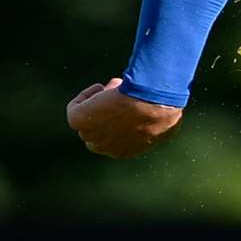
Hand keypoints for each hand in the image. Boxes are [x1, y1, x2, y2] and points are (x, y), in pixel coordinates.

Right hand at [68, 79, 182, 157]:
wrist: (150, 104)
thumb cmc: (162, 111)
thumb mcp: (166, 121)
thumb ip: (158, 123)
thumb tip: (162, 116)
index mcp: (123, 152)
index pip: (114, 139)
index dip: (120, 119)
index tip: (130, 103)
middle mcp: (105, 147)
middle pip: (99, 130)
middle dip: (108, 112)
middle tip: (119, 93)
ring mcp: (91, 135)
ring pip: (88, 120)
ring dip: (98, 104)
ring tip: (113, 88)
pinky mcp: (79, 120)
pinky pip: (73, 109)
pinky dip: (84, 97)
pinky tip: (100, 88)